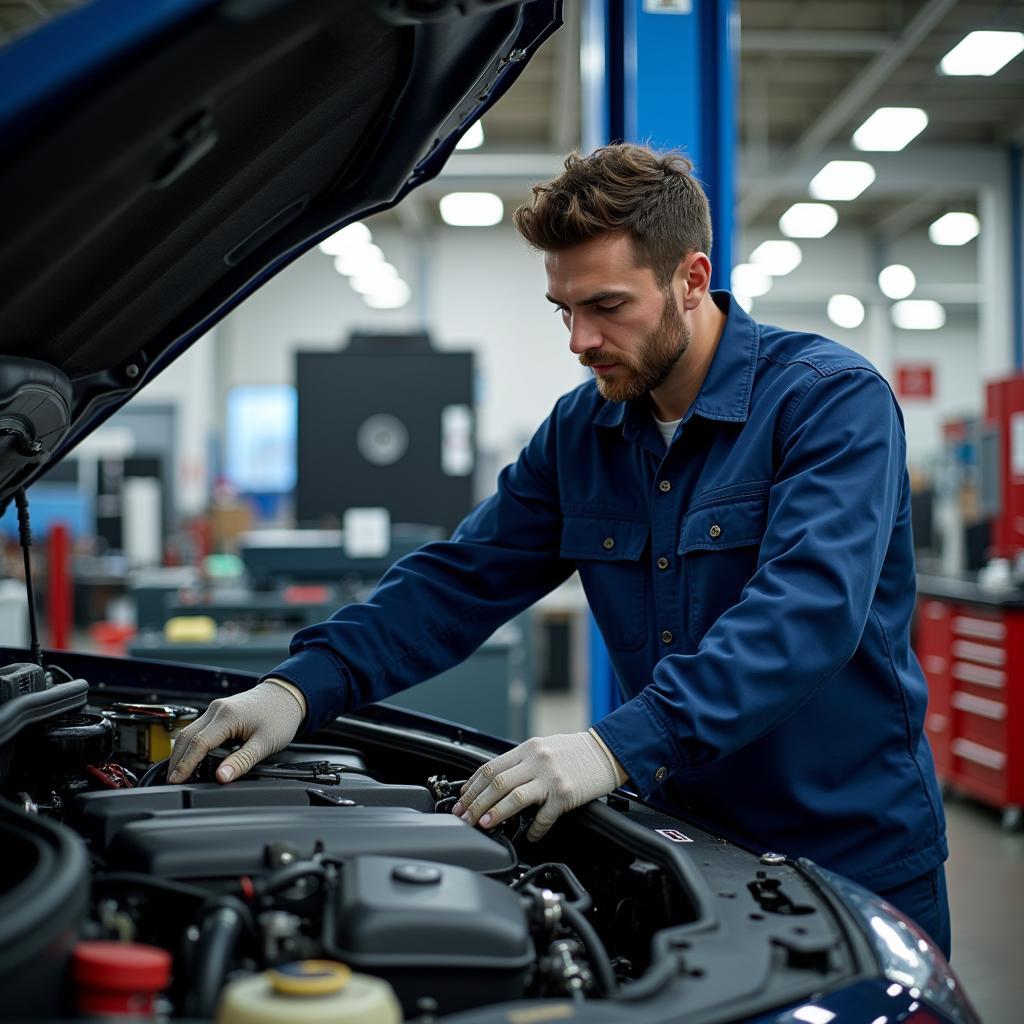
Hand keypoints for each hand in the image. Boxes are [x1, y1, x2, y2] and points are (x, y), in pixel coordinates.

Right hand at [167, 680, 303, 783]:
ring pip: (189, 731)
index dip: (185, 764)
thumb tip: (221, 778)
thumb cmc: (280, 716)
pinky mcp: (219, 712)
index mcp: (228, 716)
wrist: (288, 695)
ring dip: (181, 752)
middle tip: (172, 781)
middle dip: (177, 760)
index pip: (198, 743)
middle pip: (186, 736)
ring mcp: (216, 708)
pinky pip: (198, 728)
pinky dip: (191, 744)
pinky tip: (191, 757)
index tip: (176, 780)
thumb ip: (242, 761)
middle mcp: (217, 709)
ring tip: (178, 773)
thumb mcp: (266, 743)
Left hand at [452, 730, 626, 841]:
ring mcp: (550, 778)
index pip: (490, 767)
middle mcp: (536, 761)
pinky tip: (528, 836)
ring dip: (494, 813)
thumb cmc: (574, 752)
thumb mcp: (543, 748)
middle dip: (475, 802)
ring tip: (483, 824)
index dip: (472, 786)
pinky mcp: (565, 795)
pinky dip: (534, 830)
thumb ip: (520, 762)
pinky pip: (544, 817)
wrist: (606, 752)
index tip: (461, 800)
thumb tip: (494, 782)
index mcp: (527, 748)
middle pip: (496, 783)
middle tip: (464, 817)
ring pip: (513, 797)